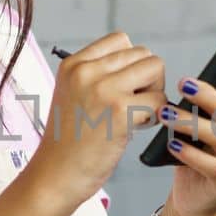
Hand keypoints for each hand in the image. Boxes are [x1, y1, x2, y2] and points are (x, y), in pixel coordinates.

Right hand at [26, 31, 166, 208]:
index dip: (131, 63)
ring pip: (155, 69)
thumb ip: (98, 74)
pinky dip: (156, 115)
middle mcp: (87, 71)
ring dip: (154, 93)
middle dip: (146, 79)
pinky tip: (137, 128)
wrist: (55, 175)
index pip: (120, 40)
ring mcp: (104, 90)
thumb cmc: (68, 142)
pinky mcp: (121, 112)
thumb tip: (139, 63)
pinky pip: (160, 101)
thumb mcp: (72, 94)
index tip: (124, 87)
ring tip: (136, 114)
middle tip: (133, 105)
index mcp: (73, 64)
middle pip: (143, 53)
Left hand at [157, 39, 215, 215]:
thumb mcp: (202, 122)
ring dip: (191, 123)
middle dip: (208, 95)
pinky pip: (212, 166)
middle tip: (183, 82)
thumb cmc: (197, 149)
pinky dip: (191, 155)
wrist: (194, 195)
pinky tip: (173, 145)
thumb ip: (203, 104)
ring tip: (165, 114)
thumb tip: (188, 82)